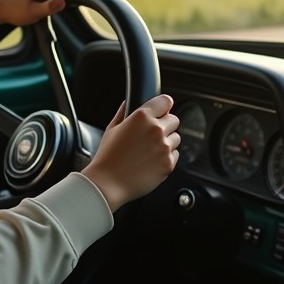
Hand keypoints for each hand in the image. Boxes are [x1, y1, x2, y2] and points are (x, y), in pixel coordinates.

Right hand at [81, 94, 179, 210]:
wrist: (108, 183)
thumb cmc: (107, 157)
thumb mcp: (112, 128)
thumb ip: (124, 112)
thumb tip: (129, 102)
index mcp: (141, 117)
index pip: (165, 101)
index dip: (163, 106)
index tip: (161, 111)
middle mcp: (156, 129)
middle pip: (174, 119)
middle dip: (165, 125)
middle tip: (151, 135)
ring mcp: (164, 147)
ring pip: (176, 138)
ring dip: (167, 141)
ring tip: (149, 150)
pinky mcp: (169, 163)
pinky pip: (175, 155)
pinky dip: (166, 157)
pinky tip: (150, 161)